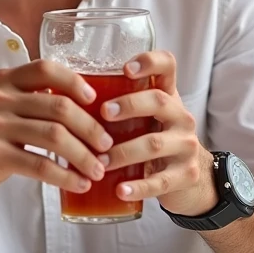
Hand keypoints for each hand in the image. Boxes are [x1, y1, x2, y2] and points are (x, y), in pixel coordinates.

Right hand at [0, 60, 113, 206]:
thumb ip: (28, 100)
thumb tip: (79, 106)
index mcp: (4, 81)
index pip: (48, 69)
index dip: (77, 83)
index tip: (98, 102)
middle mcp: (0, 99)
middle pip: (60, 106)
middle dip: (91, 127)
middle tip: (107, 144)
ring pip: (55, 137)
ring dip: (84, 155)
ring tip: (98, 169)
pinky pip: (41, 165)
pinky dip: (65, 176)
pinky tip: (78, 184)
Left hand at [100, 50, 217, 216]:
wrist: (190, 180)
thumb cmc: (156, 141)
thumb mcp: (146, 119)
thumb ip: (119, 106)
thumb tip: (63, 97)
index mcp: (169, 97)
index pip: (168, 66)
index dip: (150, 62)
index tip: (126, 69)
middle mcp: (182, 117)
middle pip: (159, 101)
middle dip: (129, 105)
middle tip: (103, 113)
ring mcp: (186, 146)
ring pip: (155, 144)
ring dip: (123, 152)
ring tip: (99, 161)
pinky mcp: (186, 175)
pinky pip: (160, 181)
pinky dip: (138, 187)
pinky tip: (119, 190)